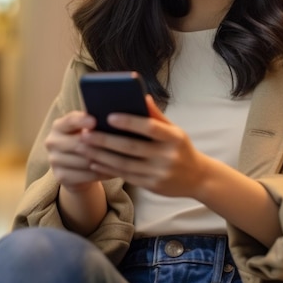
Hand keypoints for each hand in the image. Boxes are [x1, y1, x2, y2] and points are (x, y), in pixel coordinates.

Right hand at [45, 111, 114, 191]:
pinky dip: (104, 172)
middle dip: (100, 144)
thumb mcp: (87, 130)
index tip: (95, 121)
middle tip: (121, 143)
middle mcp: (52, 142)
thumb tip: (114, 117)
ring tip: (124, 157)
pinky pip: (87, 175)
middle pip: (78, 143)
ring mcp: (54, 161)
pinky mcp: (61, 177)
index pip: (69, 121)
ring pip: (85, 161)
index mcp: (58, 126)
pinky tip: (117, 170)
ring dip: (106, 159)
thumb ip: (94, 122)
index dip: (82, 121)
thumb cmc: (86, 142)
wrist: (75, 169)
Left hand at [78, 96, 209, 197]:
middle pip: (131, 147)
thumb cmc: (181, 148)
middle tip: (85, 133)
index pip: (150, 127)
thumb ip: (157, 116)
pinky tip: (94, 162)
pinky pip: (125, 176)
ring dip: (101, 156)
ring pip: (124, 164)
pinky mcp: (151, 186)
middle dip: (105, 140)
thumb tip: (142, 96)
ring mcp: (159, 173)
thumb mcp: (175, 131)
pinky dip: (108, 169)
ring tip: (84, 147)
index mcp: (174, 138)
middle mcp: (167, 156)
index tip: (109, 116)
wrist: (198, 178)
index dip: (130, 122)